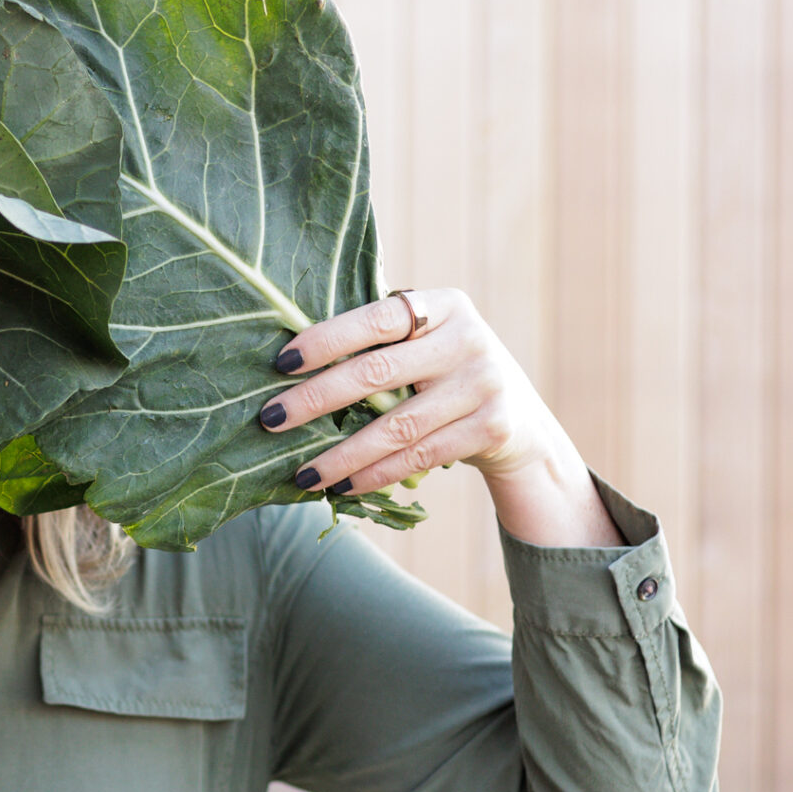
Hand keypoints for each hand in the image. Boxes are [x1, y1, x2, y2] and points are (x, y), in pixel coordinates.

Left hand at [257, 288, 621, 546]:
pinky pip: (419, 457)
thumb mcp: (428, 342)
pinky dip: (376, 475)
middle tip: (270, 419)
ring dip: (342, 455)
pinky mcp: (492, 428)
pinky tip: (342, 486)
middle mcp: (468, 338)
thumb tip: (289, 358)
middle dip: (315, 399)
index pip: (375, 318)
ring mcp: (485, 383)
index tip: (281, 362)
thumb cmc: (446, 374)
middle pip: (377, 372)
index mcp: (445, 305)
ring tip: (301, 473)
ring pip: (396, 427)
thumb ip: (380, 340)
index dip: (326, 339)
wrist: (522, 420)